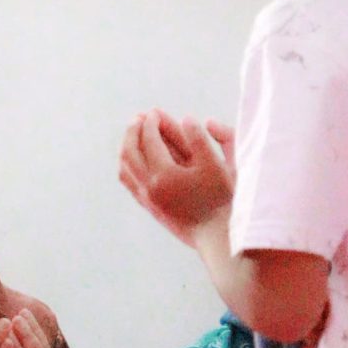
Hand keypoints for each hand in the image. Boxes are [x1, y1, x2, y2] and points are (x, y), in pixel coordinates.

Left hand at [118, 111, 233, 245]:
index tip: (155, 111)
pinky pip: (130, 184)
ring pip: (125, 169)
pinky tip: (135, 160)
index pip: (150, 140)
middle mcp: (150, 187)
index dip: (152, 123)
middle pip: (130, 152)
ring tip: (134, 135)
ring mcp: (147, 200)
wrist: (217, 236)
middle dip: (133, 132)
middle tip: (139, 118)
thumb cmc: (222, 200)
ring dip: (127, 148)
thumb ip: (199, 140)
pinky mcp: (150, 208)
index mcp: (164, 175)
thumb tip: (186, 118)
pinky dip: (128, 166)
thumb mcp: (215, 165)